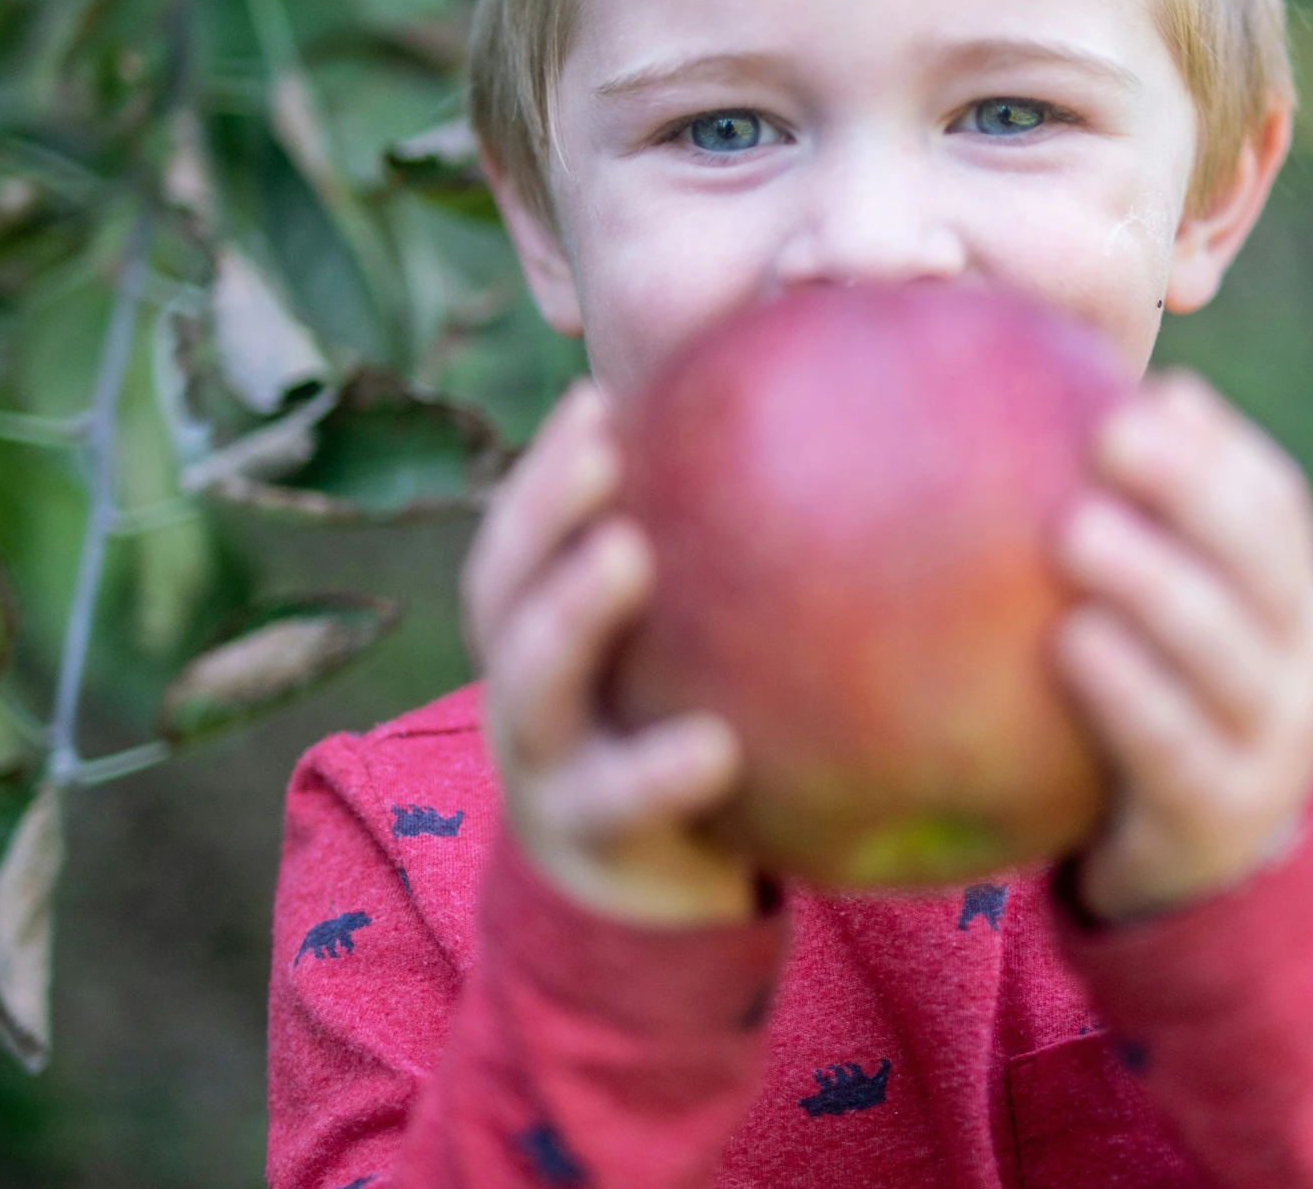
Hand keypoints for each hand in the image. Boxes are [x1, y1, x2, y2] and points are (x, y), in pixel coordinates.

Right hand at [461, 382, 759, 927]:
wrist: (650, 916)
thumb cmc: (682, 748)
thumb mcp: (691, 660)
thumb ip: (726, 568)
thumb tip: (811, 432)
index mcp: (542, 640)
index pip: (523, 538)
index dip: (546, 468)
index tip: (598, 396)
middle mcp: (526, 696)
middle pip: (501, 592)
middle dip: (540, 511)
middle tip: (601, 447)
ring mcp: (544, 774)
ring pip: (531, 691)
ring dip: (570, 615)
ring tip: (626, 554)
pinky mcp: (589, 851)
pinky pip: (615, 807)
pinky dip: (656, 772)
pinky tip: (717, 745)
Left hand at [1053, 371, 1312, 923]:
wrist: (1207, 874)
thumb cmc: (1164, 709)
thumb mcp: (1172, 622)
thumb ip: (1134, 530)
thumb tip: (1068, 402)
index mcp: (1290, 602)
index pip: (1276, 508)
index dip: (1220, 450)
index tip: (1149, 395)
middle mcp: (1300, 666)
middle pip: (1263, 565)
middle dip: (1193, 491)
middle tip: (1109, 435)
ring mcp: (1270, 748)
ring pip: (1228, 657)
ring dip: (1157, 585)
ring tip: (1076, 531)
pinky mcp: (1217, 820)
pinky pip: (1175, 751)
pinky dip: (1130, 694)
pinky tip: (1071, 643)